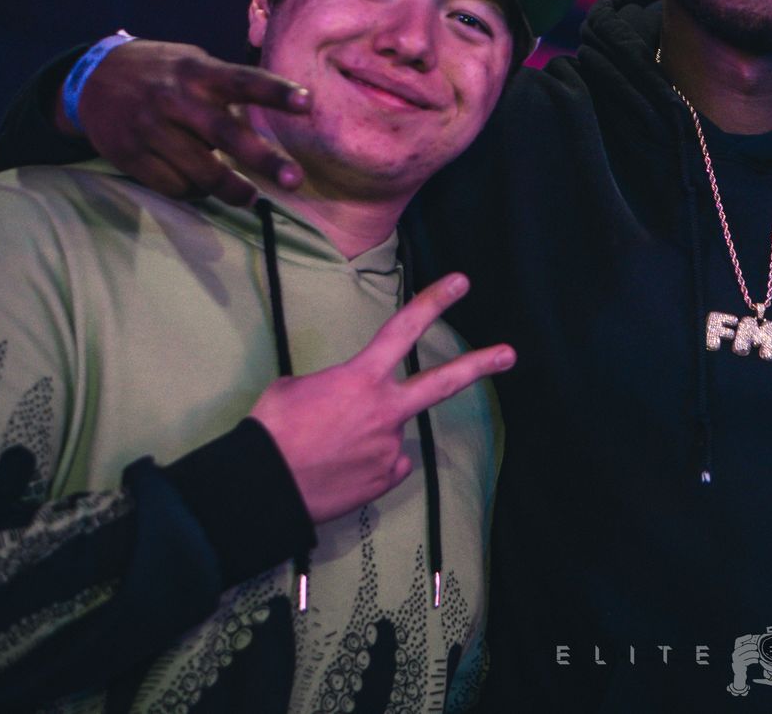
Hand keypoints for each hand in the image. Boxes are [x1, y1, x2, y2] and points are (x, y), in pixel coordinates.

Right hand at [65, 40, 311, 205]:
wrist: (90, 79)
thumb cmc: (161, 73)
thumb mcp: (192, 64)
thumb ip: (225, 86)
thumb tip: (270, 115)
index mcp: (197, 73)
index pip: (243, 81)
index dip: (276, 93)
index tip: (308, 103)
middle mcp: (176, 100)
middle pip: (227, 135)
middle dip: (265, 160)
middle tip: (294, 180)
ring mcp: (151, 130)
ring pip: (201, 172)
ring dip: (232, 189)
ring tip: (250, 196)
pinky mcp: (131, 156)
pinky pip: (174, 186)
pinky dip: (194, 192)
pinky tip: (200, 187)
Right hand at [248, 273, 513, 523]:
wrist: (262, 488)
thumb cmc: (271, 431)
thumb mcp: (291, 390)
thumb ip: (328, 387)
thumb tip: (339, 400)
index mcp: (360, 379)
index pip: (402, 330)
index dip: (433, 303)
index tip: (460, 283)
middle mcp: (385, 411)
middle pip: (442, 383)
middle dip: (479, 365)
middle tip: (509, 354)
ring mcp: (390, 447)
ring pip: (388, 432)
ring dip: (365, 437)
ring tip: (327, 451)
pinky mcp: (386, 479)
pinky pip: (384, 464)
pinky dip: (366, 464)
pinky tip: (339, 471)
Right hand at [729, 635, 759, 695]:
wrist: (740, 674)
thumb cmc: (744, 662)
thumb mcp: (744, 655)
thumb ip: (747, 649)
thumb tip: (756, 642)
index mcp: (736, 650)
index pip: (738, 641)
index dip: (744, 637)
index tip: (751, 635)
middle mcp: (735, 654)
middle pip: (742, 647)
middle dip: (750, 646)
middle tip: (756, 647)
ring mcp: (736, 660)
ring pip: (746, 654)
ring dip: (753, 654)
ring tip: (758, 655)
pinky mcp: (740, 666)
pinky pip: (747, 661)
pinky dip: (753, 660)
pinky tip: (757, 661)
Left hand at [752, 649, 771, 697]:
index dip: (767, 666)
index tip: (761, 661)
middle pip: (770, 673)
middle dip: (765, 667)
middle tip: (761, 661)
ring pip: (768, 677)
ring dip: (765, 672)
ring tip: (765, 667)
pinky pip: (768, 683)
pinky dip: (761, 681)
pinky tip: (754, 680)